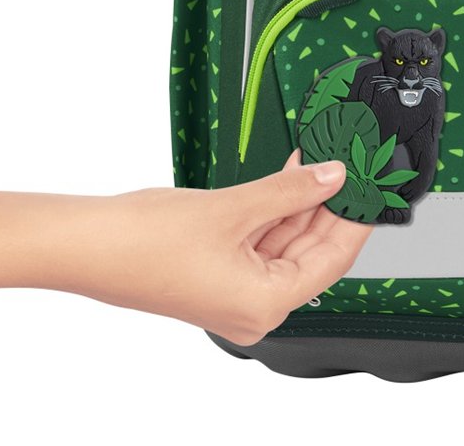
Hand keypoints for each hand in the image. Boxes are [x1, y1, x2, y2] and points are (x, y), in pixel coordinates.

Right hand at [0, 153, 370, 345]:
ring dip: (303, 200)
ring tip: (326, 156)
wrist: (87, 243)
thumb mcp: (234, 207)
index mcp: (265, 304)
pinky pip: (261, 240)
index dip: (357, 216)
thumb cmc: (145, 240)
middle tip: (354, 160)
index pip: (333, 258)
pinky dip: (277, 208)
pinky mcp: (218, 274)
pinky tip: (293, 173)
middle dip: (331, 202)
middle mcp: (254, 307)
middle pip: (311, 250)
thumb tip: (336, 175)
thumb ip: (292, 189)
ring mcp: (235, 292)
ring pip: (287, 242)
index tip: (376, 183)